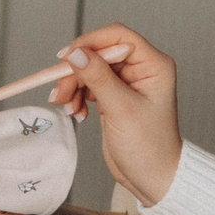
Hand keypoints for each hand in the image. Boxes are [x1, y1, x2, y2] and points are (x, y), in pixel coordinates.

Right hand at [47, 23, 180, 204]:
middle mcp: (140, 69)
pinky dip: (77, 96)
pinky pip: (88, 85)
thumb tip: (76, 53)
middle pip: (98, 53)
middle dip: (76, 71)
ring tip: (67, 107)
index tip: (67, 57)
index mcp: (153, 65)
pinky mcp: (113, 96)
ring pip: (89, 69)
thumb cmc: (149, 147)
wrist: (152, 178)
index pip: (118, 36)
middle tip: (61, 92)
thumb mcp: (121, 109)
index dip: (90, 42)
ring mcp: (126, 82)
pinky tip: (76, 113)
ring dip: (73, 86)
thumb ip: (98, 78)